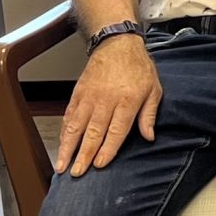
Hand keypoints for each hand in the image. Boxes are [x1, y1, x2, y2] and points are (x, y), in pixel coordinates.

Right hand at [55, 34, 161, 176]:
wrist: (117, 42)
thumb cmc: (138, 67)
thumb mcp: (154, 89)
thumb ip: (149, 114)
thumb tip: (149, 136)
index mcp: (127, 101)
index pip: (116, 130)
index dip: (106, 149)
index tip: (98, 164)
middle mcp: (105, 100)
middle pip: (93, 132)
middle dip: (83, 154)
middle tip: (76, 173)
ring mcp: (89, 97)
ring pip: (76, 126)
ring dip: (67, 147)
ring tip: (62, 165)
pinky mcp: (78, 93)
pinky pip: (69, 115)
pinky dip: (64, 132)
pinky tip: (61, 145)